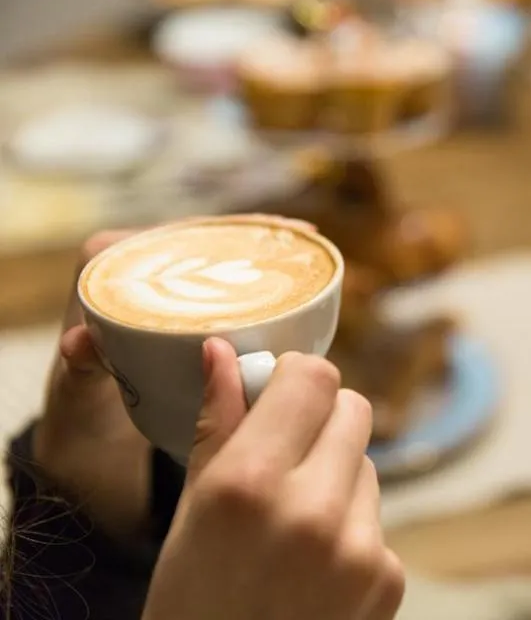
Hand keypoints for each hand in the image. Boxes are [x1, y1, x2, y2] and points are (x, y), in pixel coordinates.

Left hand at [35, 215, 320, 540]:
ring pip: (224, 264)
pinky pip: (229, 292)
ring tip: (311, 254)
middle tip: (304, 239)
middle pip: (209, 242)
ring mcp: (168, 293)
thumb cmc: (81, 414)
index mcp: (106, 268)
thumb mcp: (78, 392)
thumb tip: (82, 343)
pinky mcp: (188, 316)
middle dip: (258, 236)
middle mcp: (140, 270)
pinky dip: (264, 286)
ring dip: (268, 256)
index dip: (224, 226)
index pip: (173, 233)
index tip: (266, 230)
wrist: (90, 444)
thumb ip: (79, 369)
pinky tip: (300, 285)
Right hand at [143, 339, 404, 619]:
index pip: (313, 377)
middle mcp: (312, 509)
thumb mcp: (189, 515)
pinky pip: (377, 516)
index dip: (296, 376)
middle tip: (286, 451)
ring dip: (337, 473)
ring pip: (366, 461)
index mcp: (248, 485)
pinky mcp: (390, 575)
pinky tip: (315, 563)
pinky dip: (352, 524)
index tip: (278, 392)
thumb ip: (217, 427)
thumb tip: (223, 352)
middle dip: (320, 418)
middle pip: (352, 408)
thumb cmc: (192, 603)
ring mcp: (360, 546)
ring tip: (293, 522)